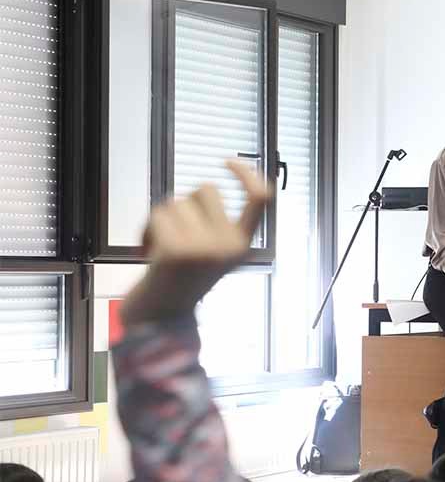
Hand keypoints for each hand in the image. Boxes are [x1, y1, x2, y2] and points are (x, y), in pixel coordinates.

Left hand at [121, 161, 270, 326]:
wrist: (160, 320)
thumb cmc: (180, 281)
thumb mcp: (211, 252)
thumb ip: (215, 224)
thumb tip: (206, 189)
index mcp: (243, 245)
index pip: (261, 199)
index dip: (247, 174)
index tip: (228, 162)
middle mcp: (229, 245)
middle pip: (206, 189)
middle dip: (186, 202)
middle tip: (178, 231)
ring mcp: (204, 247)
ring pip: (177, 201)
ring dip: (162, 219)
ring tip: (160, 247)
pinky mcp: (177, 250)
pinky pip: (157, 214)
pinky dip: (146, 229)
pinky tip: (148, 251)